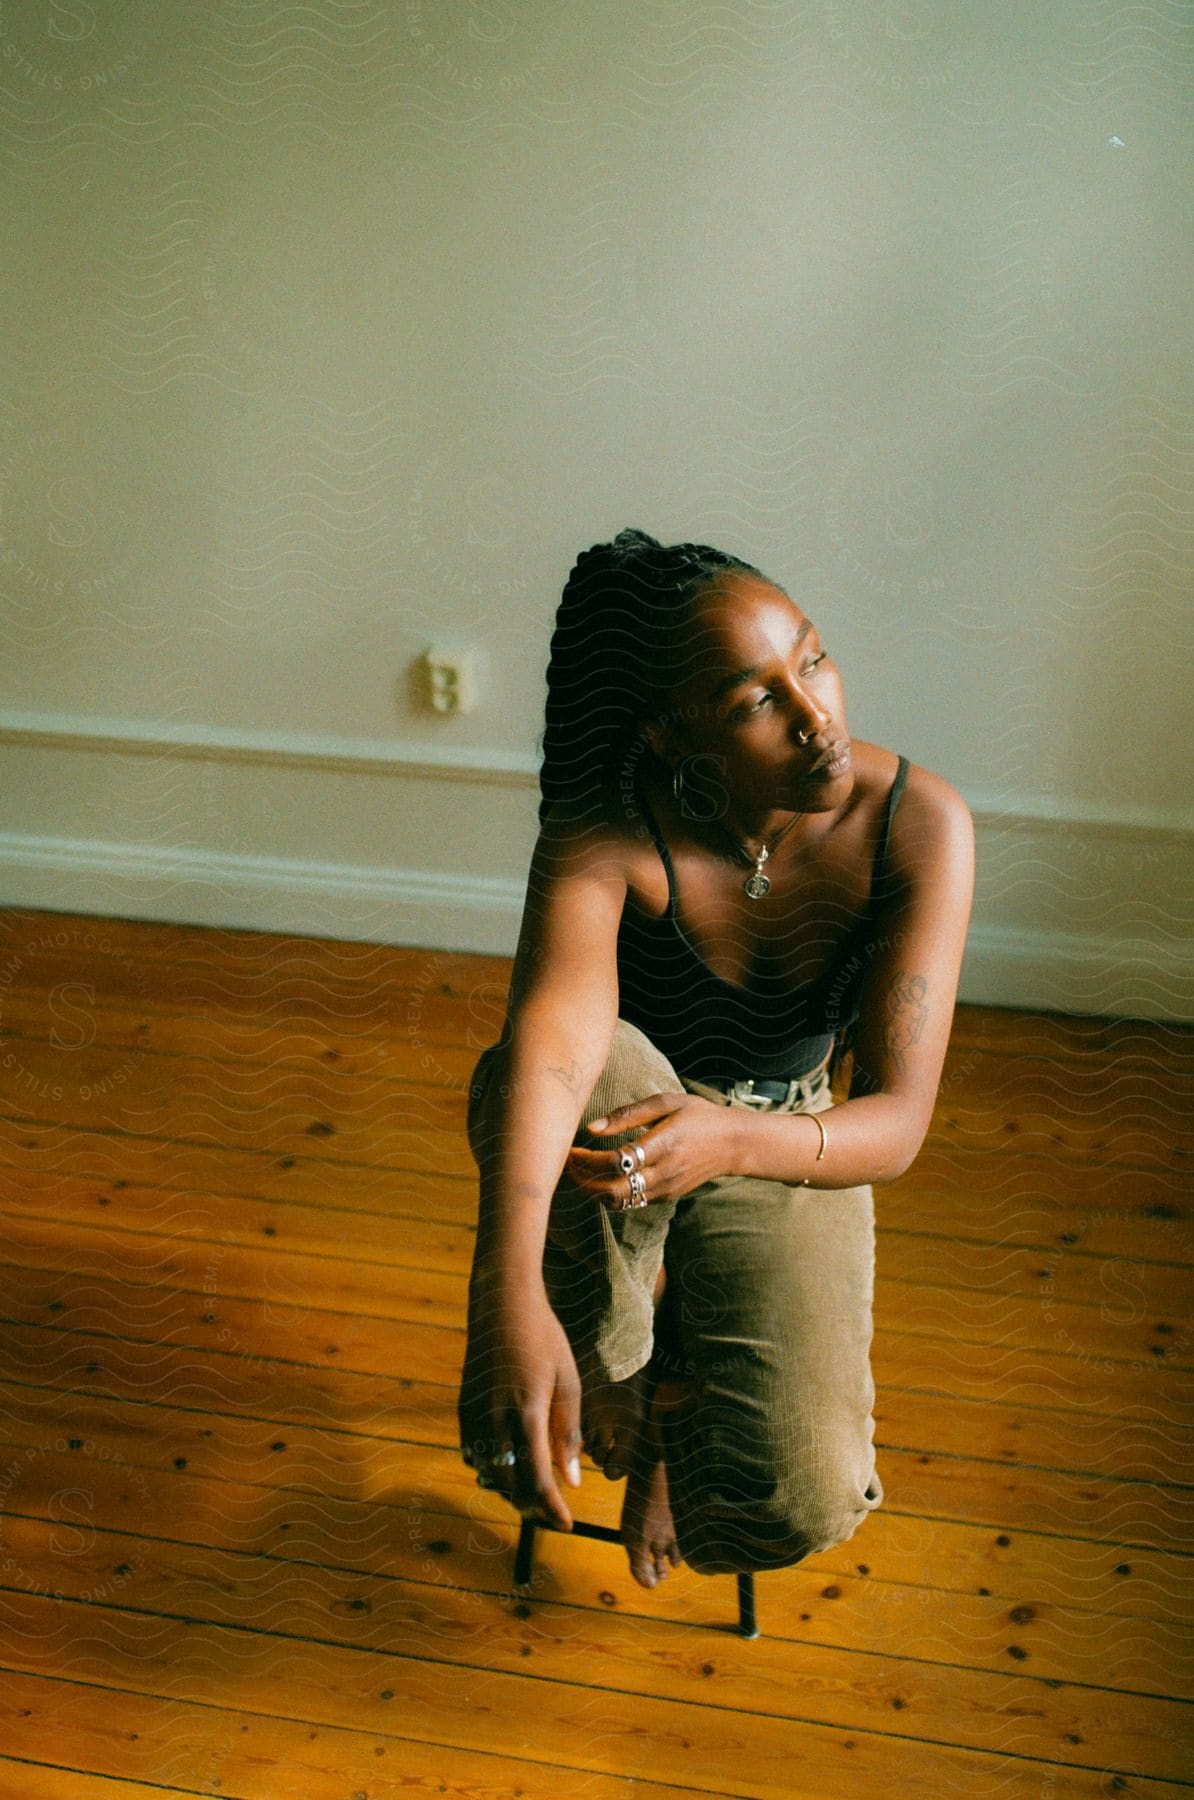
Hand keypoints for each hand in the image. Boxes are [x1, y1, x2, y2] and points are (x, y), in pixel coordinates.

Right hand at [458, 1265, 582, 1531]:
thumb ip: (569, 1433)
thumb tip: (571, 1480)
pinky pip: (473, 1454)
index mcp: (527, 1412)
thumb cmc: (544, 1339)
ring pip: (488, 1474)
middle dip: (531, 1506)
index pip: (537, 1479)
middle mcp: (495, 1418)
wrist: (501, 1305)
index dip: (551, 1508)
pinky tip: (508, 1466)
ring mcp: (474, 1414)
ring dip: (510, 1490)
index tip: (565, 1524)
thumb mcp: (568, 1381)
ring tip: (532, 1495)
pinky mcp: (463, 1407)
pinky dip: (490, 1469)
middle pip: (510, 1484)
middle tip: (551, 1513)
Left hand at [564, 1090, 739, 1207]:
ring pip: (620, 1203)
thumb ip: (628, 1114)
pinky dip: (610, 1196)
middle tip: (566, 1166)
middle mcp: (664, 1172)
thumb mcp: (667, 1103)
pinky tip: (599, 1180)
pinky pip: (631, 1203)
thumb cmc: (698, 1116)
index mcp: (663, 1144)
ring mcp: (666, 1189)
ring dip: (593, 1191)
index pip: (616, 1160)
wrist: (734, 1144)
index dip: (587, 1159)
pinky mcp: (667, 1197)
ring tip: (578, 1174)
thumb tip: (591, 1128)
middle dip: (583, 1181)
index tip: (570, 1150)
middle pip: (613, 1190)